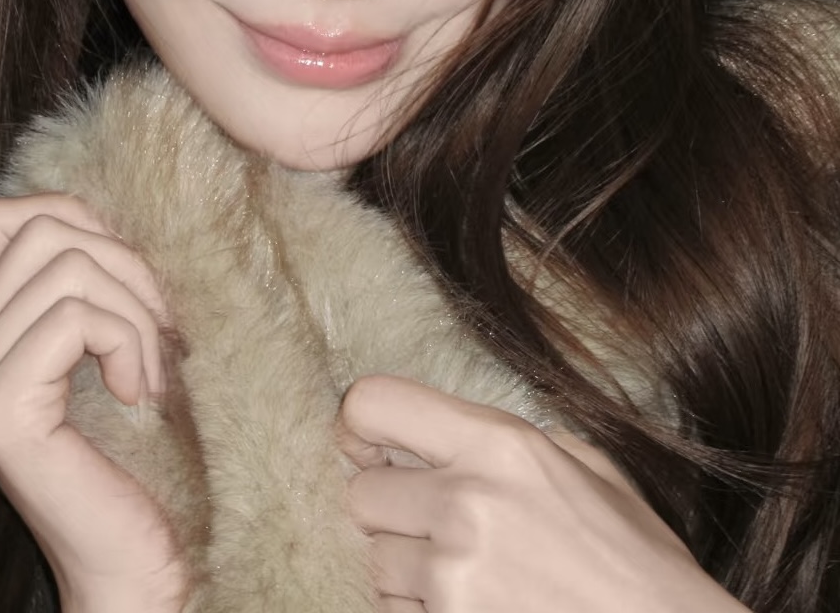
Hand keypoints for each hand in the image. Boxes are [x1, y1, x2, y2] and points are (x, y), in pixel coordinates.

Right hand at [0, 194, 184, 612]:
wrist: (132, 559)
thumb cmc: (135, 447)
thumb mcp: (103, 342)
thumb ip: (82, 282)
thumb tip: (110, 211)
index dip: (74, 219)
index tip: (126, 280)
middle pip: (42, 229)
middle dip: (126, 264)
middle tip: (161, 328)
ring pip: (68, 267)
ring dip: (137, 310)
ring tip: (152, 368)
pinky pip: (77, 317)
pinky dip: (129, 341)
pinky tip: (139, 392)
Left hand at [339, 375, 748, 612]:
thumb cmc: (638, 562)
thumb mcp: (588, 467)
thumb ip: (511, 441)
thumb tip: (444, 435)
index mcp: (499, 445)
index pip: (374, 403)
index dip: (358, 425)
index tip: (369, 448)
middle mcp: (466, 503)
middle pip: (362, 494)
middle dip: (390, 510)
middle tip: (434, 525)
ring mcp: (454, 578)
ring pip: (377, 563)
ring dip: (407, 572)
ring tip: (467, 577)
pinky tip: (472, 607)